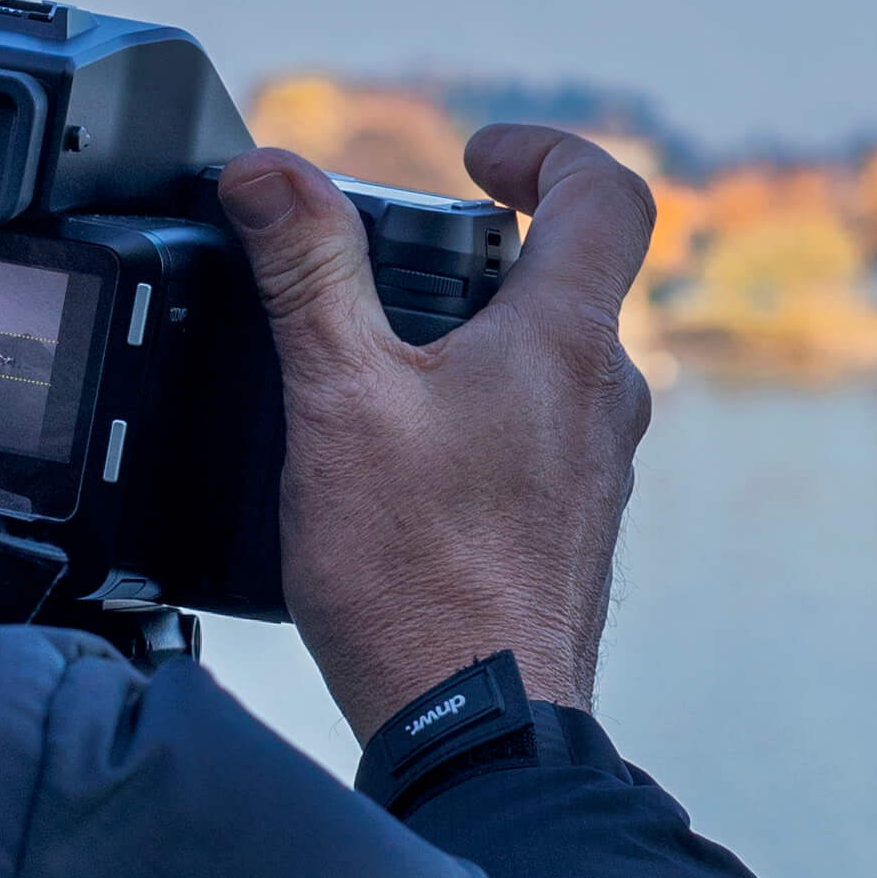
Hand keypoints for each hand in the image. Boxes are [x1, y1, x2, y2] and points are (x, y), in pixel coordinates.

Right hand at [218, 123, 658, 732]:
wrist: (479, 726)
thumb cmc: (416, 576)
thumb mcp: (338, 399)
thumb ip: (308, 273)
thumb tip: (269, 171)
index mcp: (567, 343)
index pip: (607, 193)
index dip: (545, 151)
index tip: (478, 157)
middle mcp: (605, 398)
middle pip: (570, 280)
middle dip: (486, 254)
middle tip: (400, 265)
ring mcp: (597, 469)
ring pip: (553, 365)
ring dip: (481, 342)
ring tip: (383, 371)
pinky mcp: (572, 529)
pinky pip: (540, 438)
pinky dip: (482, 417)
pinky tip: (404, 466)